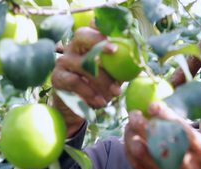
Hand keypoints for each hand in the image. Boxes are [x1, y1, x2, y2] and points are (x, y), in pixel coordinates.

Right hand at [51, 23, 122, 137]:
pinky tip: (101, 102)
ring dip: (103, 79)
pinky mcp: (58, 78)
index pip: (93, 28)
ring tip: (116, 93)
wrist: (77, 108)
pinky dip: (90, 92)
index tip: (117, 34)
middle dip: (98, 41)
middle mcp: (73, 48)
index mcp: (87, 44)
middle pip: (82, 35)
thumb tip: (142, 71)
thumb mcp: (111, 79)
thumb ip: (121, 71)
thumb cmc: (98, 89)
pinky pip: (75, 82)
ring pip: (83, 64)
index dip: (103, 27)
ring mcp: (63, 61)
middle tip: (115, 50)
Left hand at [124, 102, 200, 168]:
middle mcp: (186, 165)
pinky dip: (130, 151)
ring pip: (141, 152)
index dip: (162, 113)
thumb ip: (188, 136)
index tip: (152, 105)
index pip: (179, 127)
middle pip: (155, 138)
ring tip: (128, 127)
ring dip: (130, 135)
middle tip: (134, 114)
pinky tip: (129, 143)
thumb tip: (163, 114)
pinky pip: (138, 167)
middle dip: (139, 122)